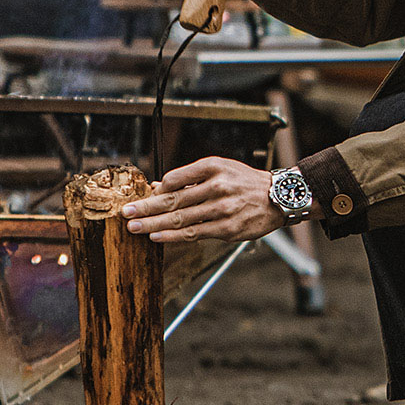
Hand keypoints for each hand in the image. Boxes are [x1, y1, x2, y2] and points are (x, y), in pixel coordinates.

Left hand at [122, 157, 280, 242]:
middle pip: (174, 200)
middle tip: (126, 213)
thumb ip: (189, 178)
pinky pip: (195, 233)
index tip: (139, 198)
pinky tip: (157, 237)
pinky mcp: (228, 228)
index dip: (155, 190)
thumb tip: (158, 187)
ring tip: (135, 227)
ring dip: (154, 225)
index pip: (176, 179)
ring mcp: (223, 209)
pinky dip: (173, 236)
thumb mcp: (220, 169)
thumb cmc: (244, 182)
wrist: (278, 197)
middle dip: (147, 208)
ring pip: (182, 219)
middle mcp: (218, 186)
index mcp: (213, 168)